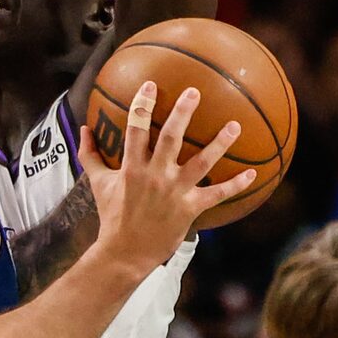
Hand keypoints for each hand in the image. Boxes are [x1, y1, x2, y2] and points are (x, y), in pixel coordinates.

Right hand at [82, 84, 248, 278]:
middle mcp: (155, 176)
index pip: (136, 129)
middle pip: (172, 138)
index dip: (143, 105)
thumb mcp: (98, 184)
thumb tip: (84, 129)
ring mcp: (175, 192)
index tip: (150, 85)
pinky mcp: (190, 208)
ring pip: (201, 162)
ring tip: (235, 125)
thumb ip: (90, 155)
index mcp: (132, 167)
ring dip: (220, 143)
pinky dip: (235, 185)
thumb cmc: (112, 215)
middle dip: (182, 113)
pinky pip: (217, 194)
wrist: (125, 252)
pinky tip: (253, 174)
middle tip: (194, 92)